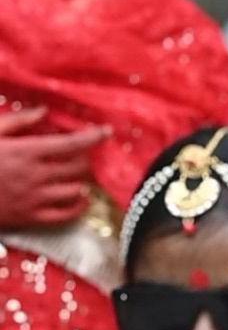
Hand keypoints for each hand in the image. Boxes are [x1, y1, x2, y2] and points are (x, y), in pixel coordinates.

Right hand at [0, 108, 110, 229]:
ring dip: (82, 181)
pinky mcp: (32, 218)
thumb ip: (18, 122)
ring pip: (76, 190)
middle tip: (81, 154)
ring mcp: (35, 199)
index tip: (106, 132)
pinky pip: (66, 216)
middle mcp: (36, 176)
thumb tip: (44, 112)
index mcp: (26, 151)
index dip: (93, 137)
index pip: (71, 144)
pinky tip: (80, 198)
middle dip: (85, 159)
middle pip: (78, 167)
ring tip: (78, 175)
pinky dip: (79, 206)